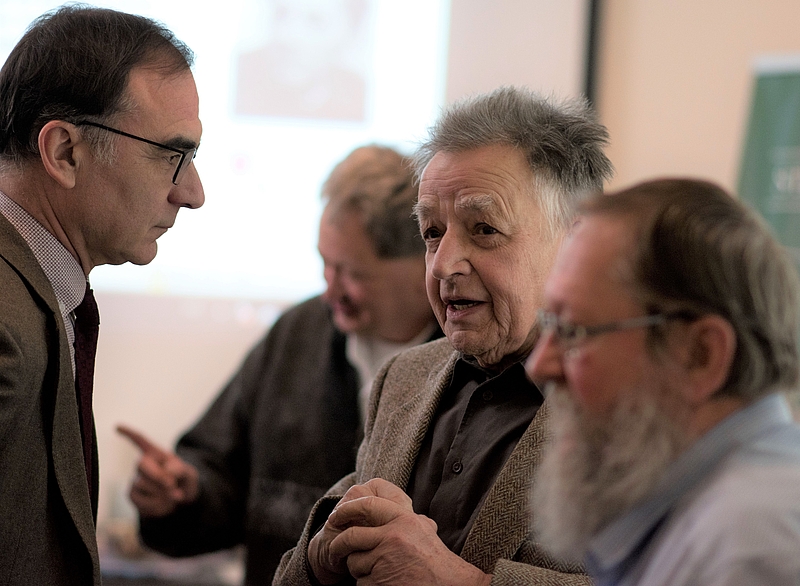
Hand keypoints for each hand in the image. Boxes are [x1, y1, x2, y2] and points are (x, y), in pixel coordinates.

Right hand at [116, 424, 199, 517]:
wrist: (181, 497)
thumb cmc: (183, 479)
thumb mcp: (188, 472)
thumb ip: (180, 472)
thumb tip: (168, 481)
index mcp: (155, 454)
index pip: (140, 440)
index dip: (129, 433)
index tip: (117, 426)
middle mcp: (142, 465)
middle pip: (141, 465)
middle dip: (158, 476)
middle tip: (172, 485)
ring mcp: (135, 480)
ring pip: (141, 485)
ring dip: (161, 493)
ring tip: (174, 496)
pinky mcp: (133, 496)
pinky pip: (140, 502)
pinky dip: (157, 506)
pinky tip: (166, 505)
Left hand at [322, 479, 491, 585]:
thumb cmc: (435, 560)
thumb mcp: (422, 530)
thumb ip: (403, 517)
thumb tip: (384, 502)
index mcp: (403, 519)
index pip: (367, 504)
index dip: (347, 509)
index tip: (336, 515)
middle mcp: (393, 537)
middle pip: (351, 537)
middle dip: (340, 545)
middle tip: (336, 550)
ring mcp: (385, 560)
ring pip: (354, 563)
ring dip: (360, 570)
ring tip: (378, 572)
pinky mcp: (379, 582)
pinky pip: (361, 583)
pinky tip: (383, 585)